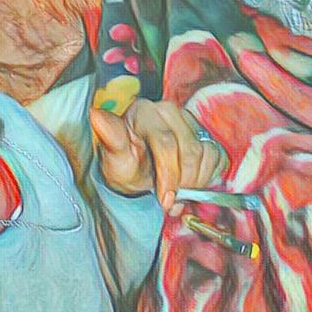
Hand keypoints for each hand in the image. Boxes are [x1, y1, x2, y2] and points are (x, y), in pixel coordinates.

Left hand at [90, 99, 223, 212]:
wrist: (138, 171)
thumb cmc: (125, 165)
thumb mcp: (115, 159)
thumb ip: (110, 138)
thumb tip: (95, 114)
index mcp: (143, 112)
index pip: (166, 144)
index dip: (169, 177)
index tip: (165, 201)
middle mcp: (168, 110)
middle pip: (190, 152)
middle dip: (182, 182)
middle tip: (169, 200)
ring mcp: (188, 120)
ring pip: (205, 154)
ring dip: (195, 181)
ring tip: (177, 189)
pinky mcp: (203, 133)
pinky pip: (216, 157)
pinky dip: (206, 176)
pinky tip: (188, 180)